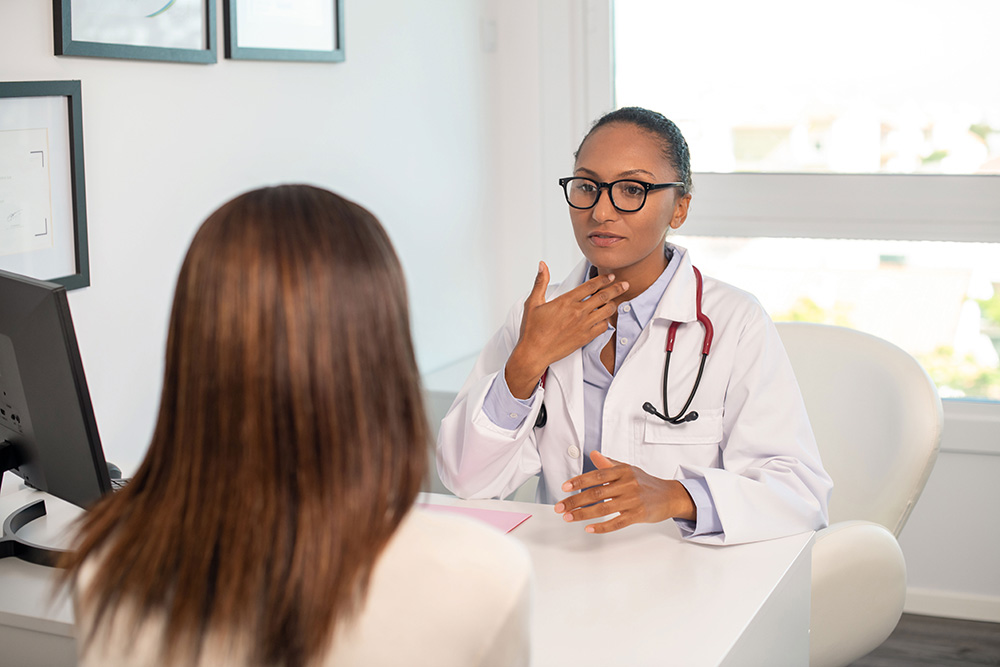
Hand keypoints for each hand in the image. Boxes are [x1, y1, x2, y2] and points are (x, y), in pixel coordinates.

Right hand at [505, 262, 628, 397]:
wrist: (534, 353)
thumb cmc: (532, 329)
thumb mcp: (533, 303)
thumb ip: (540, 282)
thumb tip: (542, 265)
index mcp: (566, 301)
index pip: (590, 286)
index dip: (603, 279)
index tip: (611, 276)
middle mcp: (577, 312)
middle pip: (603, 297)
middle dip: (616, 289)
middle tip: (625, 284)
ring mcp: (583, 325)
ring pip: (606, 311)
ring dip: (613, 304)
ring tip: (617, 301)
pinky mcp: (585, 338)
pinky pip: (603, 327)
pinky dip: (607, 321)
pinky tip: (606, 318)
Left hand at [554, 451, 696, 533]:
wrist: (670, 496)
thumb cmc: (646, 482)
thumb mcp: (628, 469)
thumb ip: (609, 464)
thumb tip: (593, 454)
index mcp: (623, 471)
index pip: (597, 475)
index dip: (579, 481)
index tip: (565, 487)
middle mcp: (628, 484)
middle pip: (596, 493)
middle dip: (575, 500)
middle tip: (560, 506)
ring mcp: (633, 500)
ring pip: (603, 508)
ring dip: (583, 514)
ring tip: (569, 517)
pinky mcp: (638, 515)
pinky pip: (617, 522)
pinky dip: (602, 527)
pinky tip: (589, 528)